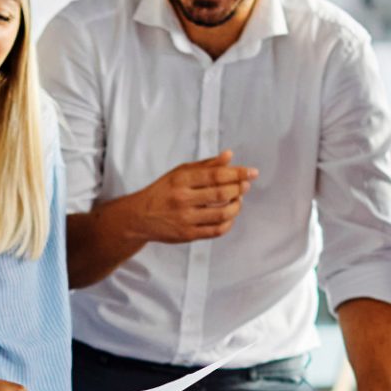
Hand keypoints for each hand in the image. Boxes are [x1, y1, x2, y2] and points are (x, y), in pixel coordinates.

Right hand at [132, 149, 257, 243]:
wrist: (139, 217)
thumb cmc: (162, 192)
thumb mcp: (179, 173)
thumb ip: (205, 165)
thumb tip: (229, 156)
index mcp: (181, 180)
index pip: (216, 175)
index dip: (238, 173)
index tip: (252, 172)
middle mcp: (182, 199)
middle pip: (222, 193)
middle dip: (239, 188)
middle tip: (245, 185)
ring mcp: (185, 218)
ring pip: (222, 214)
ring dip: (236, 206)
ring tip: (238, 200)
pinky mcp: (187, 234)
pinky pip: (216, 231)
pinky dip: (228, 223)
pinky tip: (229, 216)